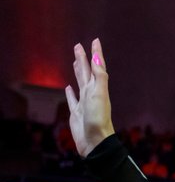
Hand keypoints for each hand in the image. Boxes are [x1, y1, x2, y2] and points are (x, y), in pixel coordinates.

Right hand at [64, 39, 116, 157]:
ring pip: (79, 83)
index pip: (96, 66)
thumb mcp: (99, 94)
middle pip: (86, 72)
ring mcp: (83, 102)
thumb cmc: (98, 118)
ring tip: (74, 62)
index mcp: (97, 88)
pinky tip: (68, 88)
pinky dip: (70, 92)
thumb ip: (99, 76)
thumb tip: (97, 58)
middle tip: (78, 46)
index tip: (95, 40)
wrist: (95, 141)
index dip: (95, 53)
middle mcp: (91, 93)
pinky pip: (72, 99)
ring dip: (77, 72)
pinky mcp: (76, 113)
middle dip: (83, 59)